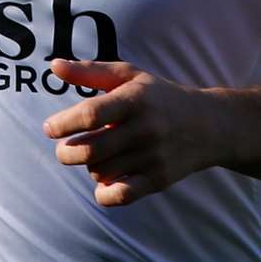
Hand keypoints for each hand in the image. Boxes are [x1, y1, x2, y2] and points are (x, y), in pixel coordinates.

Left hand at [42, 59, 221, 206]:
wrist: (209, 124)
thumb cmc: (158, 96)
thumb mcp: (129, 76)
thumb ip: (90, 71)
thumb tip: (53, 66)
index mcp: (134, 99)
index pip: (90, 114)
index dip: (63, 124)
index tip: (50, 128)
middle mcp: (144, 128)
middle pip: (91, 151)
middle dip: (67, 153)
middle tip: (65, 149)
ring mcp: (153, 156)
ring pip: (101, 172)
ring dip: (89, 167)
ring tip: (96, 156)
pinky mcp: (159, 179)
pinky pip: (120, 196)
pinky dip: (104, 193)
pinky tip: (105, 180)